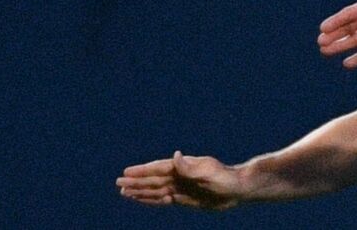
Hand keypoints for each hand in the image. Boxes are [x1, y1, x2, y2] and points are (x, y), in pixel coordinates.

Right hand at [116, 151, 245, 209]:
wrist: (239, 189)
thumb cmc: (226, 178)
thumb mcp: (208, 172)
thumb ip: (189, 167)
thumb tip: (174, 155)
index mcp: (183, 167)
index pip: (158, 169)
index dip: (142, 171)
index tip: (126, 172)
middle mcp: (180, 176)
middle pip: (153, 180)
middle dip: (136, 182)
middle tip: (118, 183)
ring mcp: (182, 187)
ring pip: (155, 190)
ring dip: (140, 191)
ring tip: (125, 192)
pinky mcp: (185, 198)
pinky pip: (164, 199)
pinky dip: (152, 200)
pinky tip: (144, 199)